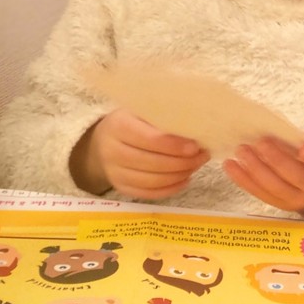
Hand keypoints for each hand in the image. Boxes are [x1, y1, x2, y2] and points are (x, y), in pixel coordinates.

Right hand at [70, 108, 209, 197]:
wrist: (102, 141)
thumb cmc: (130, 121)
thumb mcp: (141, 110)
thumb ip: (163, 116)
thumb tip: (196, 126)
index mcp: (119, 126)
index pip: (150, 139)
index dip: (174, 145)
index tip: (195, 146)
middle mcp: (112, 151)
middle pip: (153, 163)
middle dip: (182, 162)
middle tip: (202, 156)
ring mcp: (115, 172)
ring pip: (152, 181)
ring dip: (179, 175)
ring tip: (195, 166)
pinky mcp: (120, 187)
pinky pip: (149, 193)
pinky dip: (170, 188)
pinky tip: (184, 179)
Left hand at [223, 126, 303, 218]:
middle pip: (295, 176)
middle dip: (276, 159)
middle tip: (260, 142)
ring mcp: (296, 200)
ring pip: (274, 186)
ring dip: (255, 169)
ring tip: (242, 151)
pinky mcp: (278, 204)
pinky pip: (259, 193)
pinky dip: (243, 179)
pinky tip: (230, 165)